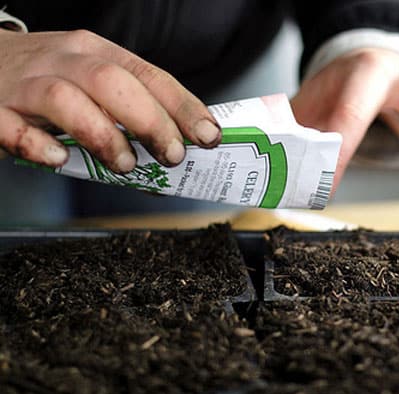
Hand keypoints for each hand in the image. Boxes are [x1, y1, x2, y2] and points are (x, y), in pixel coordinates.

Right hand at [0, 29, 220, 171]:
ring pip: (66, 99)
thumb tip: (176, 149)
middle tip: (171, 155)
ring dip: (103, 135)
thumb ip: (128, 109)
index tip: (208, 134)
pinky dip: (38, 144)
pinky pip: (12, 125)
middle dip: (150, 121)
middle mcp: (64, 62)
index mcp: (97, 54)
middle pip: (112, 82)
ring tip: (124, 164)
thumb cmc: (48, 81)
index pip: (149, 75)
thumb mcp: (92, 82)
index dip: (183, 106)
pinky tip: (58, 159)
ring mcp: (26, 84)